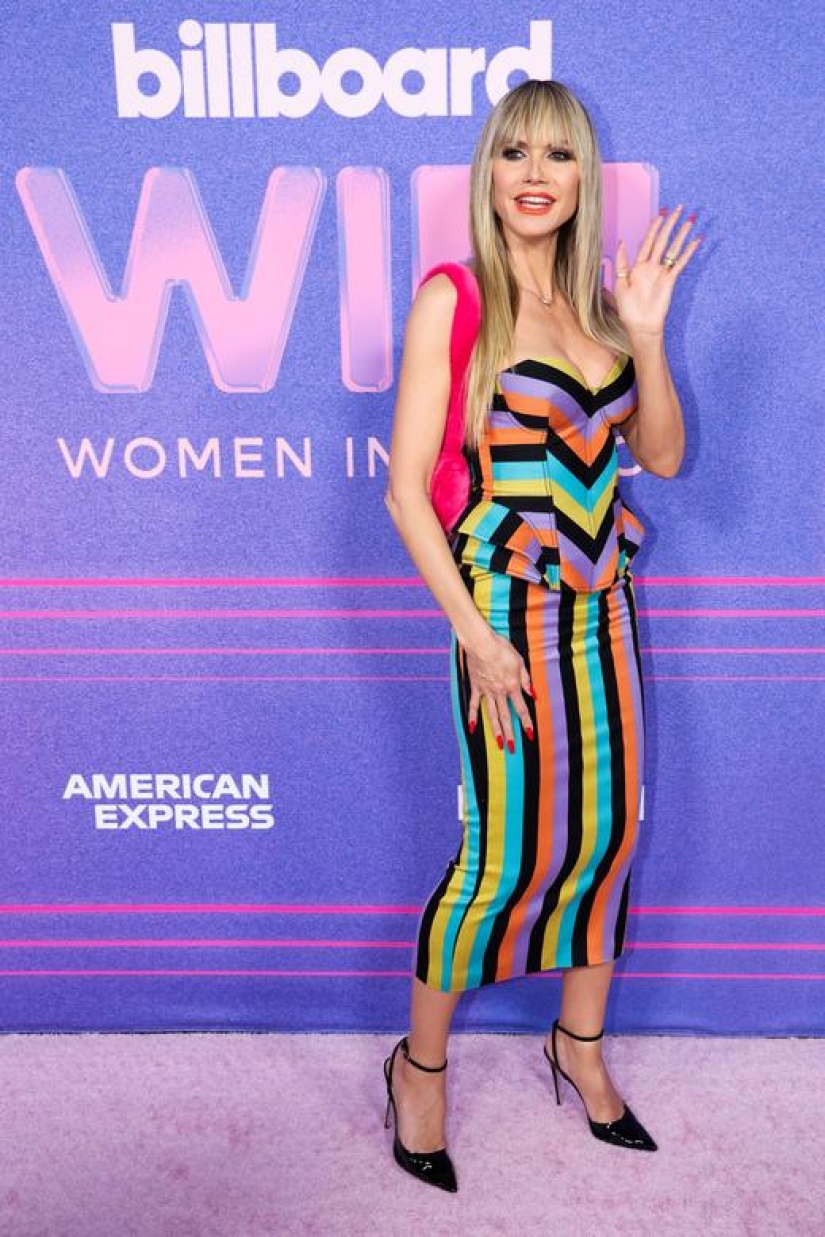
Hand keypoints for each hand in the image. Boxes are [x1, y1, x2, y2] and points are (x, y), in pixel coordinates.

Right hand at [463, 631, 533, 751]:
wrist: (481, 643)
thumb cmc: (502, 649)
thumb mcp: (519, 662)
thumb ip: (526, 680)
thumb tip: (533, 695)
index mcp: (512, 686)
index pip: (521, 708)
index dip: (526, 722)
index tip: (529, 734)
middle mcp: (499, 692)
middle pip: (506, 717)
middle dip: (510, 734)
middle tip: (512, 748)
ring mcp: (486, 691)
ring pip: (492, 714)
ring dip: (496, 730)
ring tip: (498, 744)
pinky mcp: (476, 686)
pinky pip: (474, 704)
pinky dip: (473, 716)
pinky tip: (472, 727)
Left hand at [613, 205, 702, 338]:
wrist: (640, 326)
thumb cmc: (628, 310)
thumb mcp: (619, 284)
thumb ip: (621, 263)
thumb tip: (621, 241)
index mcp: (638, 266)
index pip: (648, 241)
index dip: (654, 227)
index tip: (661, 213)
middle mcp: (652, 266)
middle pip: (663, 240)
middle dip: (670, 223)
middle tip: (679, 208)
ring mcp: (662, 272)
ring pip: (673, 248)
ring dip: (681, 234)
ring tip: (691, 219)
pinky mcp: (670, 280)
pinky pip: (681, 263)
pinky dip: (689, 251)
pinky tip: (697, 240)